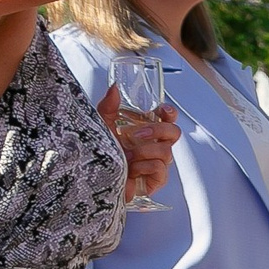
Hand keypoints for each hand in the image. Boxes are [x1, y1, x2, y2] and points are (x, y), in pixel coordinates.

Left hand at [98, 86, 180, 202]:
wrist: (94, 180)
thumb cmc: (102, 155)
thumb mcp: (102, 126)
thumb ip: (109, 106)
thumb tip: (114, 88)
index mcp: (147, 131)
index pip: (167, 118)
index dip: (169, 112)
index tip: (161, 110)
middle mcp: (155, 146)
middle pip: (174, 132)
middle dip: (158, 130)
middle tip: (138, 134)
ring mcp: (158, 162)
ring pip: (166, 151)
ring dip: (144, 152)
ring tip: (127, 156)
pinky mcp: (157, 179)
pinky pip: (160, 168)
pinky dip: (144, 167)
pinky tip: (132, 170)